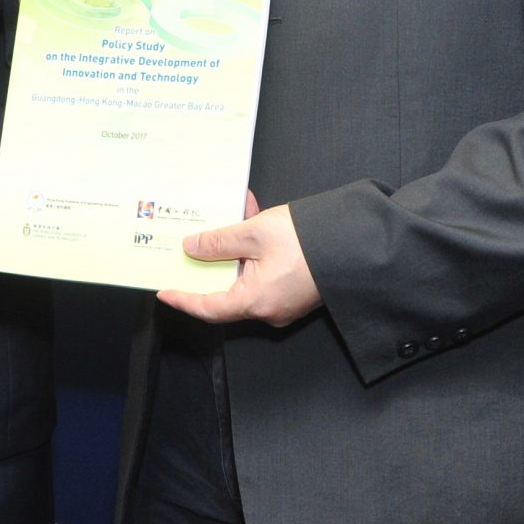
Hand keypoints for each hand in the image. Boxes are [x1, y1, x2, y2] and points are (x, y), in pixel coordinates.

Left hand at [157, 192, 321, 327]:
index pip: (208, 308)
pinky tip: (255, 219)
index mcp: (255, 302)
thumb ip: (219, 242)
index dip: (184, 300)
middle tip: (196, 241)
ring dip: (237, 247)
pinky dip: (255, 249)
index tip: (165, 293)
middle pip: (227, 289)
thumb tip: (193, 248)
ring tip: (236, 214)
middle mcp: (269, 309)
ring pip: (247, 275)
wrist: (357, 245)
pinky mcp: (296, 291)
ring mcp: (284, 302)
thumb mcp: (254, 235)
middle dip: (212, 260)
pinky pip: (265, 272)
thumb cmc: (310, 243)